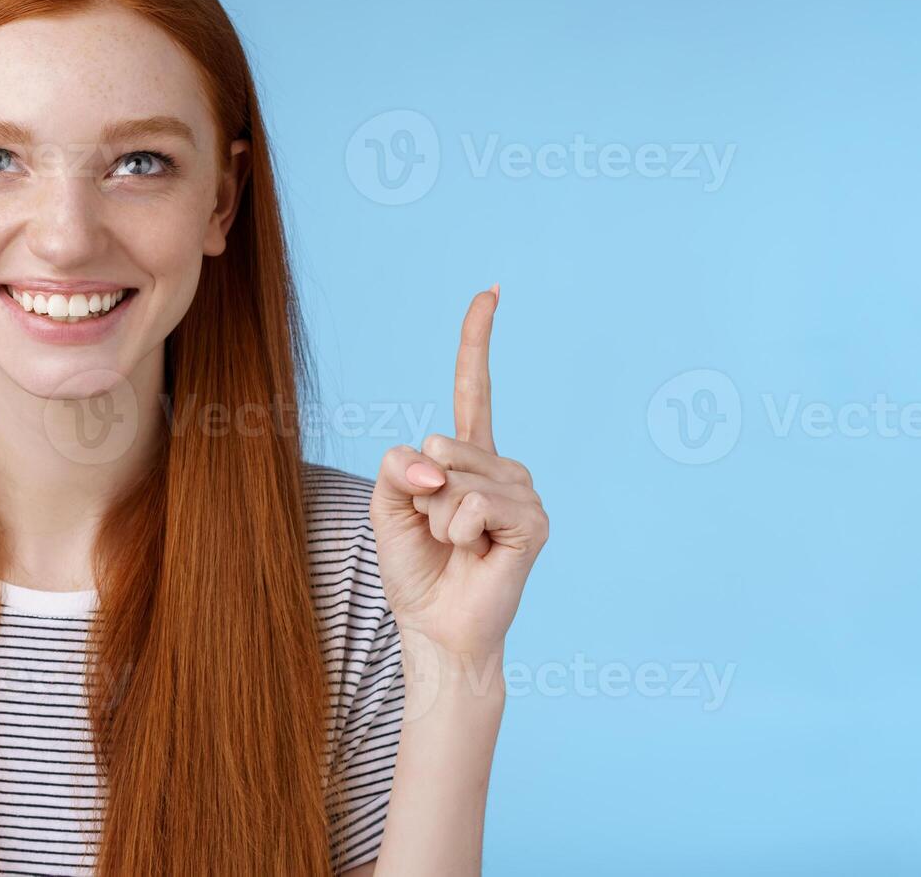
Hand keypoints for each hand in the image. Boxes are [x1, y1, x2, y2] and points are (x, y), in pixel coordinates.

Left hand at [370, 287, 547, 659]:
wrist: (435, 629)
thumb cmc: (416, 571)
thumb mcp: (387, 506)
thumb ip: (398, 467)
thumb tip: (437, 465)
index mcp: (469, 458)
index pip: (473, 388)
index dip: (478, 339)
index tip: (491, 290)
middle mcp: (503, 468)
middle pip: (443, 442)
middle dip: (421, 491)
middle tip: (437, 532)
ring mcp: (523, 493)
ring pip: (456, 477)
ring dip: (438, 519)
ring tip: (457, 549)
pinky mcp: (533, 523)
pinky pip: (473, 505)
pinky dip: (457, 533)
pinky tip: (475, 556)